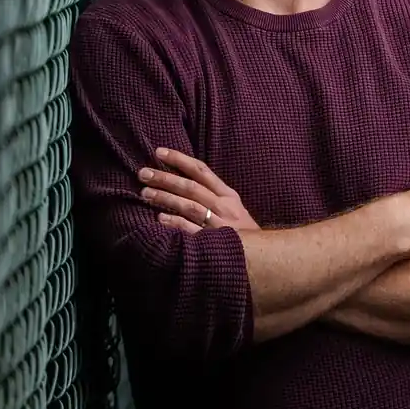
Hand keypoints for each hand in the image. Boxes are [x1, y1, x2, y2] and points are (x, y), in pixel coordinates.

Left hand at [138, 147, 260, 234]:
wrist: (265, 256)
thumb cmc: (244, 233)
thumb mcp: (234, 208)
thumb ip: (214, 195)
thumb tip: (185, 181)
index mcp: (228, 194)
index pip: (201, 170)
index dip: (179, 159)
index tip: (159, 152)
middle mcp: (224, 206)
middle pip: (191, 186)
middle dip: (165, 178)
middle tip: (143, 173)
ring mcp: (220, 224)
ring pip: (189, 205)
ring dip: (166, 198)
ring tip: (145, 193)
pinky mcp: (215, 242)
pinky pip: (192, 230)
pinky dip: (176, 223)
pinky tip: (160, 219)